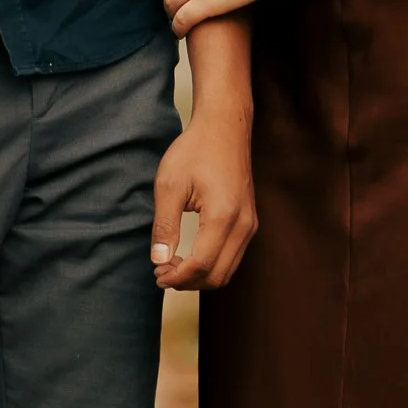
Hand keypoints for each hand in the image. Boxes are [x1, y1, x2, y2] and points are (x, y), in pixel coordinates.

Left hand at [150, 103, 255, 291]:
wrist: (224, 126)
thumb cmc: (196, 149)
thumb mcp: (170, 184)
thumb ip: (164, 226)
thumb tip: (159, 261)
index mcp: (224, 215)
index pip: (202, 265)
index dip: (177, 277)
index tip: (156, 274)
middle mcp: (244, 224)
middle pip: (218, 276)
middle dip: (188, 282)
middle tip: (162, 272)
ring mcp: (250, 224)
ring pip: (228, 270)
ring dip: (200, 276)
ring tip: (173, 266)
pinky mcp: (249, 221)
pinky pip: (233, 256)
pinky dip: (212, 265)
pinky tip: (190, 256)